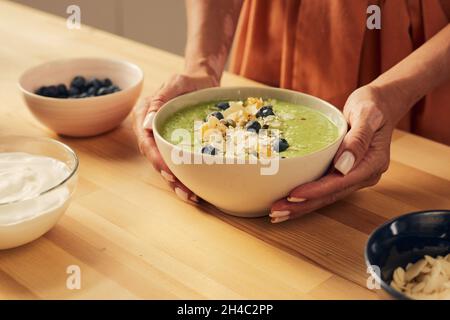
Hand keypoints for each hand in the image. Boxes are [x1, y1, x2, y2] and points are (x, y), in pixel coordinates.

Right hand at [132, 73, 217, 203]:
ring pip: (164, 163)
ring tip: (191, 196)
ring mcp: (161, 138)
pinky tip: (195, 188)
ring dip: (176, 181)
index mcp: (144, 114)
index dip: (157, 159)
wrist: (202, 79)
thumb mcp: (176, 83)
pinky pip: (176, 161)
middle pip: (154, 157)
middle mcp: (149, 129)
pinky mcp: (174, 143)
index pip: (146, 142)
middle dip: (168, 176)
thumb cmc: (190, 79)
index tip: (170, 172)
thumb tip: (147, 124)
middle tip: (185, 191)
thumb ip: (160, 100)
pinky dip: (184, 175)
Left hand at [270, 85, 393, 222]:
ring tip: (277, 213)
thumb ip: (358, 139)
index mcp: (372, 163)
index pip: (340, 182)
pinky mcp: (344, 174)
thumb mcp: (368, 114)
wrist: (380, 104)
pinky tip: (289, 202)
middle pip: (330, 196)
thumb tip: (343, 166)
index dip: (315, 191)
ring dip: (301, 206)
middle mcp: (364, 175)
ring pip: (325, 197)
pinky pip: (324, 189)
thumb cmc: (373, 105)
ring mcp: (354, 176)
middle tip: (276, 212)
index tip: (293, 195)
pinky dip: (306, 197)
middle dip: (302, 206)